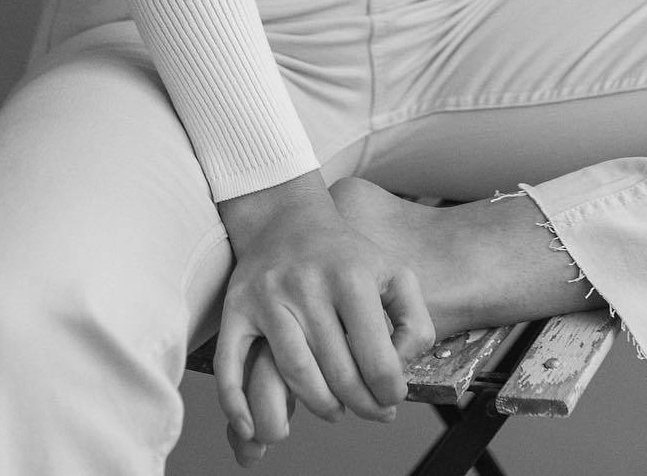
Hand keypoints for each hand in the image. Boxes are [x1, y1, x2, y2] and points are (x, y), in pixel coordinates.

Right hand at [214, 172, 433, 458]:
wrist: (286, 217)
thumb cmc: (346, 255)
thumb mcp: (395, 273)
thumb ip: (415, 322)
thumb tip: (401, 368)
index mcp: (351, 277)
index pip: (376, 358)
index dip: (390, 391)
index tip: (392, 397)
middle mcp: (307, 286)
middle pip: (337, 373)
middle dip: (360, 405)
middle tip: (370, 410)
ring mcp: (268, 298)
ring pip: (295, 375)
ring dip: (320, 407)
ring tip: (335, 409)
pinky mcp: (236, 308)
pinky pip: (231, 365)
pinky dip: (237, 404)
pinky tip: (252, 429)